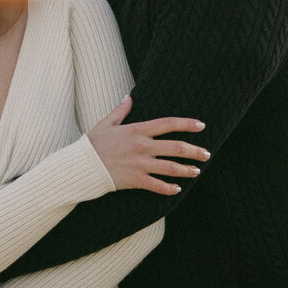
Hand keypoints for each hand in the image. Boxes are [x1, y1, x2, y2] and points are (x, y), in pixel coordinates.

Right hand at [88, 96, 208, 194]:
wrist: (81, 167)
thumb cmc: (92, 145)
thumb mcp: (105, 124)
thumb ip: (120, 111)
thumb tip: (129, 97)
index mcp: (137, 130)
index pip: (168, 124)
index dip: (187, 124)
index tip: (201, 125)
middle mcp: (142, 146)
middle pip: (176, 147)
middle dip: (195, 151)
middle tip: (207, 154)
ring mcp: (140, 164)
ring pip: (171, 168)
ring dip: (187, 170)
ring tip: (197, 171)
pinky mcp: (135, 180)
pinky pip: (157, 185)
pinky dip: (169, 189)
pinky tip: (177, 189)